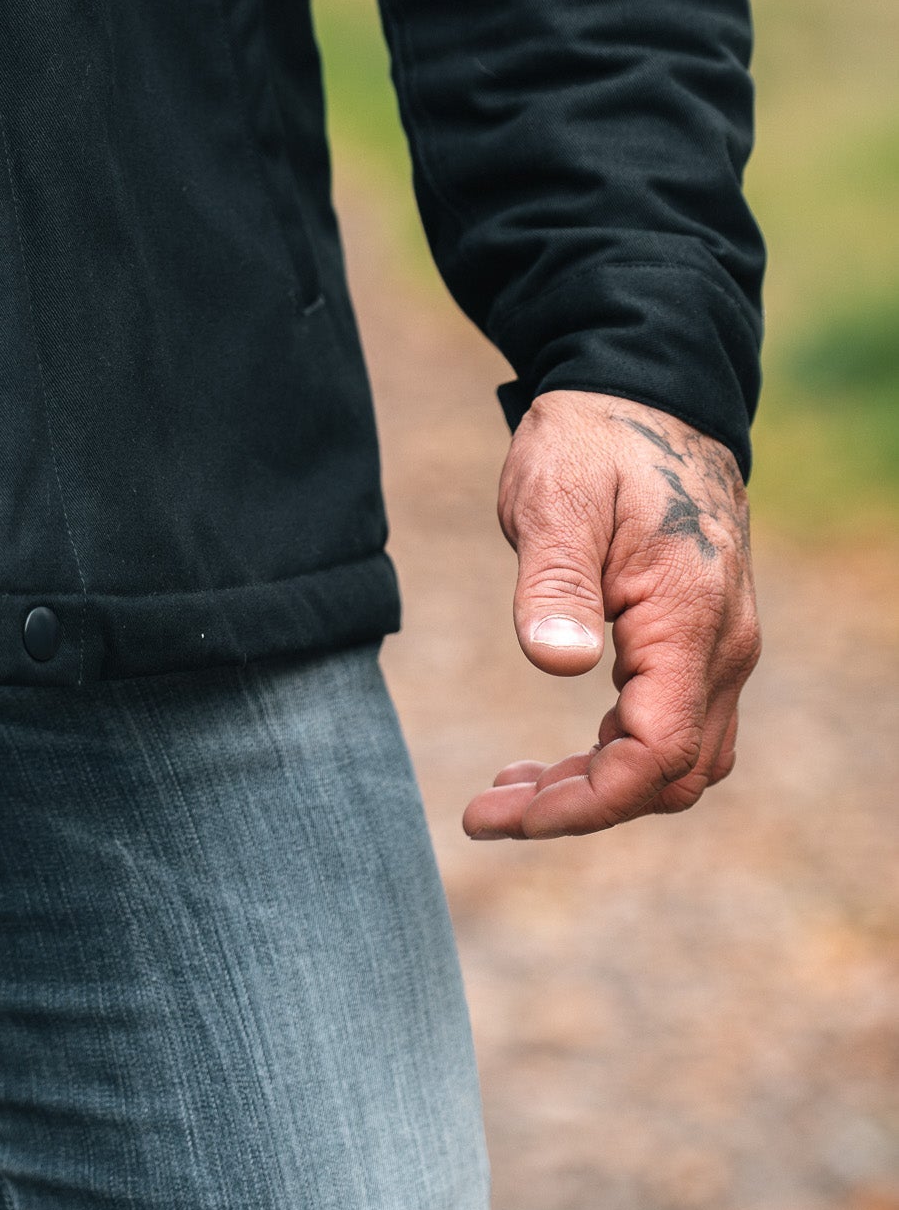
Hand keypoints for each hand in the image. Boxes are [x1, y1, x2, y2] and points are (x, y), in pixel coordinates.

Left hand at [462, 390, 760, 840]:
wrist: (646, 395)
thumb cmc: (595, 441)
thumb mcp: (555, 497)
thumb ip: (555, 581)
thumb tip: (556, 663)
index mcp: (689, 617)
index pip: (654, 754)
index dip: (582, 804)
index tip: (500, 814)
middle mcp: (722, 644)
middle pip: (670, 776)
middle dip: (581, 807)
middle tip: (488, 809)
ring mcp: (720, 644)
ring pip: (677, 759)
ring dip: (598, 787)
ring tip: (508, 790)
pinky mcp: (701, 639)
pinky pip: (672, 724)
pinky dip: (613, 754)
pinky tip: (552, 756)